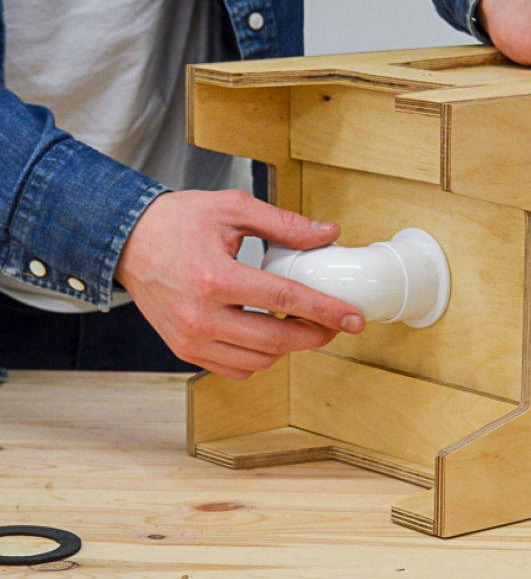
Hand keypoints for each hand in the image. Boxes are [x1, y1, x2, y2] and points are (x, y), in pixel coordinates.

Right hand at [115, 189, 364, 378]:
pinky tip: (270, 334)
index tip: (354, 318)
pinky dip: (261, 357)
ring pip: (259, 362)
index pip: (284, 300)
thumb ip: (284, 224)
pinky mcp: (185, 351)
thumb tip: (328, 233)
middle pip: (277, 342)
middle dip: (317, 335)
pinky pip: (236, 369)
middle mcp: (201, 316)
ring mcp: (191, 339)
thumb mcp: (232, 209)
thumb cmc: (176, 222)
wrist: (127, 241)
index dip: (326, 310)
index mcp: (214, 277)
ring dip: (290, 348)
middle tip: (337, 323)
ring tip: (303, 325)